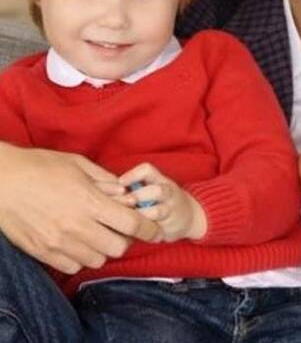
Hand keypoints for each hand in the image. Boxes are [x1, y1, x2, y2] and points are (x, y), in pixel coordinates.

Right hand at [0, 145, 159, 273]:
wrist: (2, 181)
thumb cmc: (41, 167)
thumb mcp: (79, 165)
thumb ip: (106, 180)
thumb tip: (125, 192)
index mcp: (90, 202)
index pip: (131, 224)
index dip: (148, 228)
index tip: (154, 229)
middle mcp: (76, 227)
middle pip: (118, 247)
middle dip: (126, 239)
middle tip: (121, 228)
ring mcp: (58, 243)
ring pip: (97, 260)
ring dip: (103, 249)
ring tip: (98, 234)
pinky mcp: (42, 252)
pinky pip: (72, 266)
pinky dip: (81, 258)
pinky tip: (79, 242)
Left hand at [118, 163, 206, 241]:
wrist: (191, 216)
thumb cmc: (162, 202)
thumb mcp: (151, 189)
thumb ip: (133, 188)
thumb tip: (102, 189)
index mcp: (160, 180)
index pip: (147, 170)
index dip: (133, 175)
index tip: (119, 183)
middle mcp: (168, 192)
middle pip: (155, 190)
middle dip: (137, 198)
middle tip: (120, 205)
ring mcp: (171, 209)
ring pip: (157, 210)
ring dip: (141, 215)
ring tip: (128, 219)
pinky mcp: (170, 226)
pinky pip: (156, 227)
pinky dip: (144, 229)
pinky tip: (135, 231)